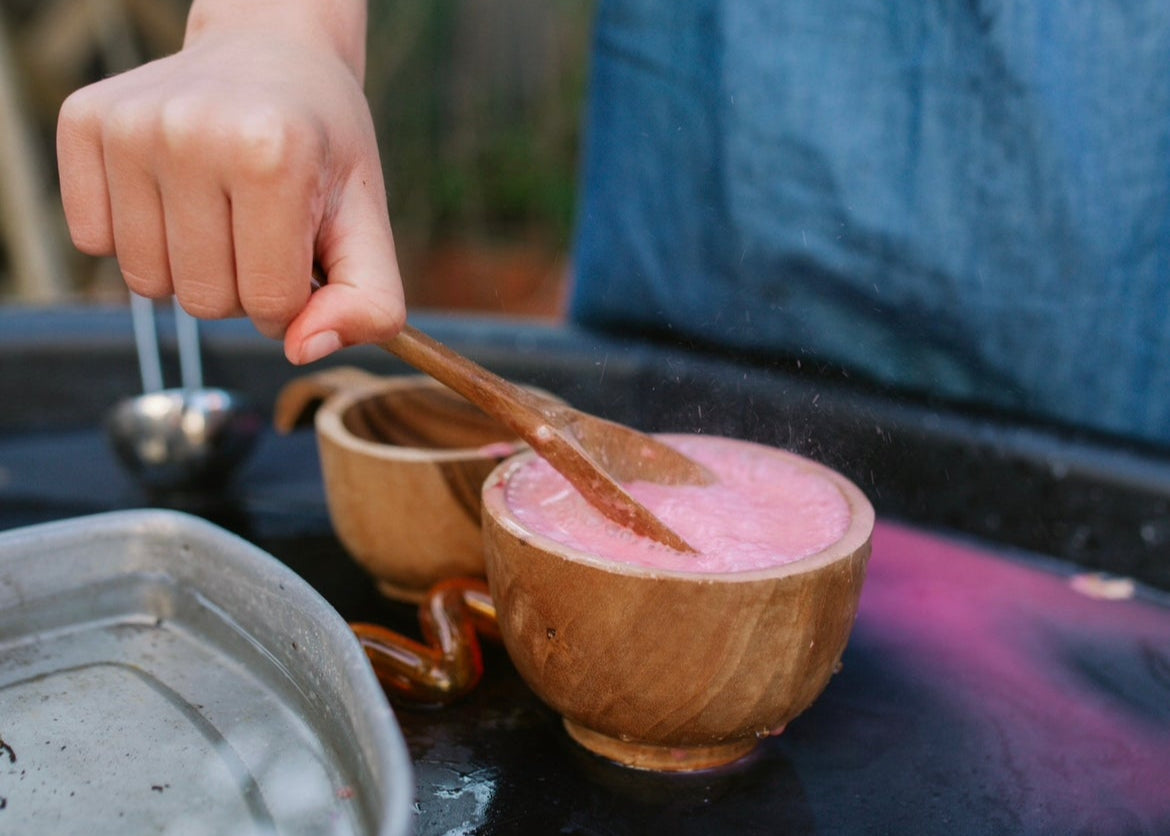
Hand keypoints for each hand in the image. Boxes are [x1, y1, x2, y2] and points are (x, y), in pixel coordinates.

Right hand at [56, 7, 403, 363]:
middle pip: (204, 300)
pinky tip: (171, 192)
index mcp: (270, 154)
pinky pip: (94, 241)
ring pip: (147, 282)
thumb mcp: (368, 223)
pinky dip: (136, 237)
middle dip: (242, 286)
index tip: (300, 253)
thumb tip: (304, 350)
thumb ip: (370, 303)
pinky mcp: (83, 122)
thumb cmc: (321, 149)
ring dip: (189, 267)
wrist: (271, 55)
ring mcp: (129, 125)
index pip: (270, 304)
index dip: (292, 299)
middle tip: (260, 226)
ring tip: (219, 210)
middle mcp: (190, 131)